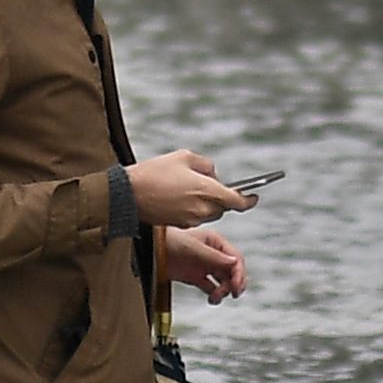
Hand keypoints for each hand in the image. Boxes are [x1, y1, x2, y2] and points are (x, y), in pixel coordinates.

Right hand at [127, 150, 250, 227]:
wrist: (128, 194)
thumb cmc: (155, 173)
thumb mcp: (184, 157)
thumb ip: (205, 165)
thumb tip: (212, 175)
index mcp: (208, 191)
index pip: (238, 201)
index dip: (249, 200)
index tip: (254, 196)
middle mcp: (203, 209)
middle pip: (223, 207)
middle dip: (221, 196)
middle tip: (209, 182)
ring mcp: (191, 219)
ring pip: (209, 212)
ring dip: (207, 202)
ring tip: (188, 187)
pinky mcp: (180, 224)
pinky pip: (195, 217)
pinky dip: (194, 208)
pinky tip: (179, 196)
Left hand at [152, 221, 248, 302]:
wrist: (148, 248)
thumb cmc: (166, 240)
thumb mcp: (192, 247)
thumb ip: (212, 256)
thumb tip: (233, 262)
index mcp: (215, 242)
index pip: (235, 258)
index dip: (239, 272)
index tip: (236, 285)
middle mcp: (212, 254)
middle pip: (232, 271)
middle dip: (234, 283)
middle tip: (232, 293)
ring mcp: (204, 266)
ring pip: (223, 281)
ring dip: (224, 290)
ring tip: (216, 297)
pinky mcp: (195, 276)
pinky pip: (211, 287)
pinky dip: (214, 295)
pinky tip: (212, 299)